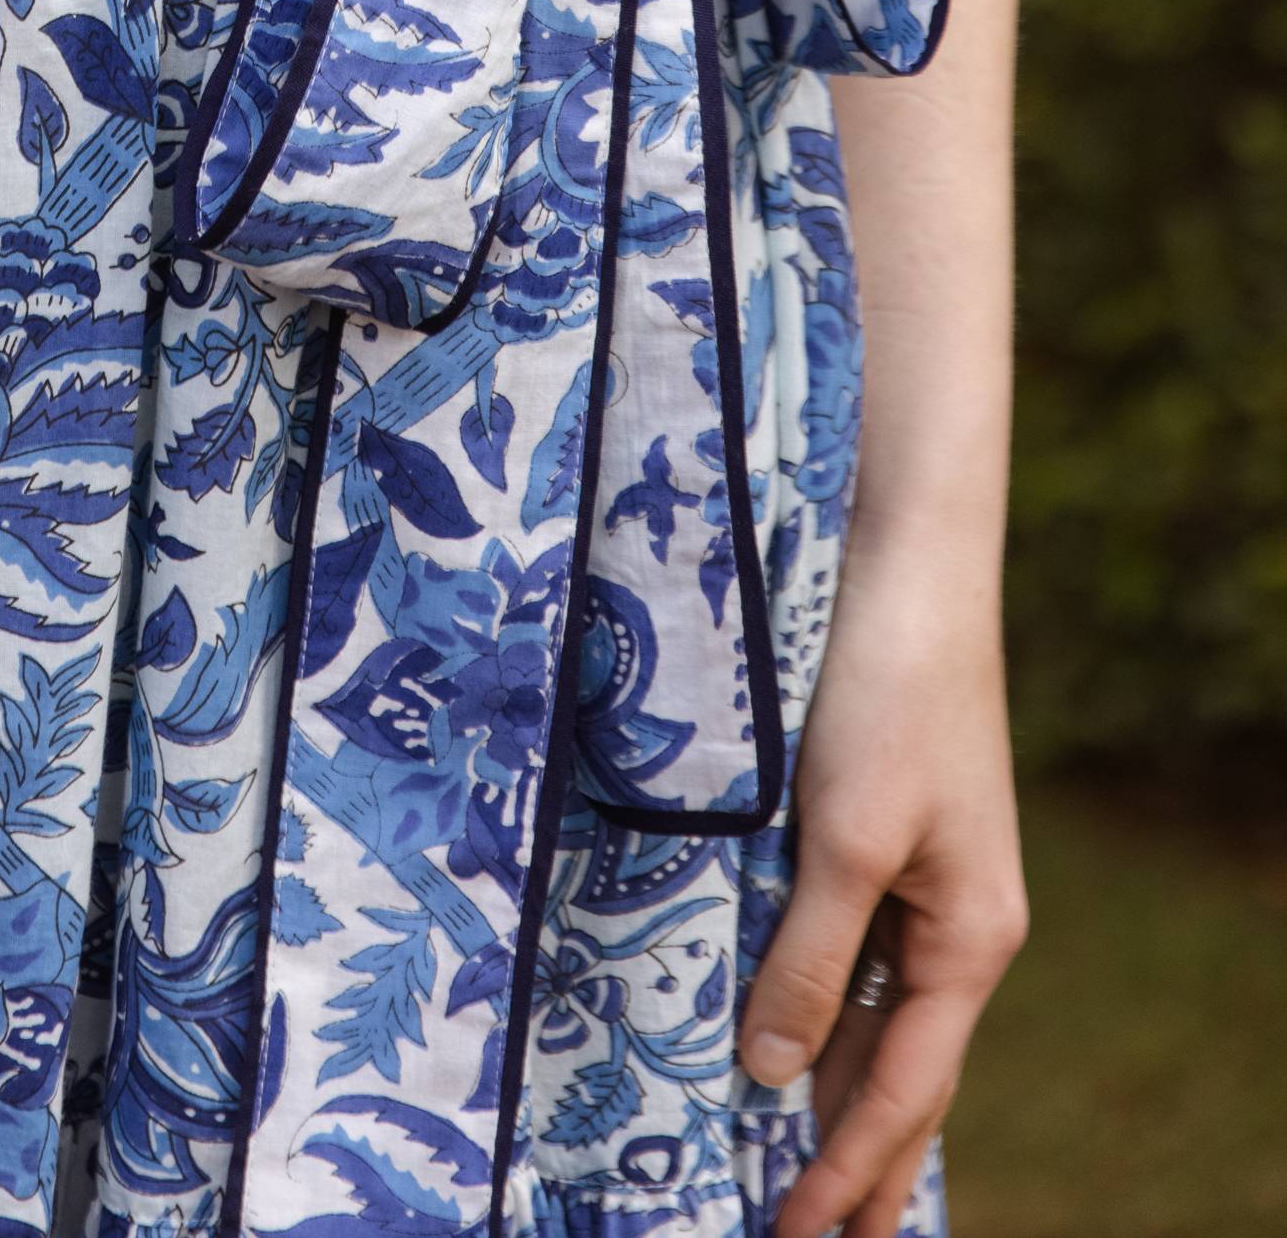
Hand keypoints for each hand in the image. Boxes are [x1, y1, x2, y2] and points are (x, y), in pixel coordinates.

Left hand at [741, 558, 1029, 1237]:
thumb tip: (774, 1073)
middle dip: (862, 1159)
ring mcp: (925, 882)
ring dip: (839, 1093)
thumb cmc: (886, 695)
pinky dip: (827, 1012)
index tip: (804, 1237)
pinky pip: (858, 957)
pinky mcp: (884, 835)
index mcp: (968, 940)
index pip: (904, 1092)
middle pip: (905, 1073)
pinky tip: (793, 1038)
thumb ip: (811, 956)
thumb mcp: (844, 836)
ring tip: (799, 1170)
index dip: (853, 1170)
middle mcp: (956, 925)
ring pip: (878, 1018)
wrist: (907, 572)